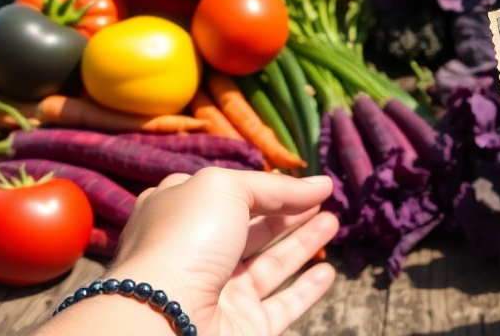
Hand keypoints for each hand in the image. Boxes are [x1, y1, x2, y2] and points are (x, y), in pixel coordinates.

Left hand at [37, 168, 337, 335]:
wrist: (165, 318)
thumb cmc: (185, 240)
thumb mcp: (224, 188)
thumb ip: (273, 185)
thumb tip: (319, 184)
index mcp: (178, 215)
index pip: (224, 193)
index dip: (262, 185)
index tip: (299, 180)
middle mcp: (195, 253)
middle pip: (249, 229)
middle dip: (286, 212)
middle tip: (321, 200)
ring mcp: (219, 292)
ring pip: (269, 265)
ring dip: (302, 243)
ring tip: (333, 222)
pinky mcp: (243, 325)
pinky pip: (281, 305)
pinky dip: (306, 289)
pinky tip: (328, 271)